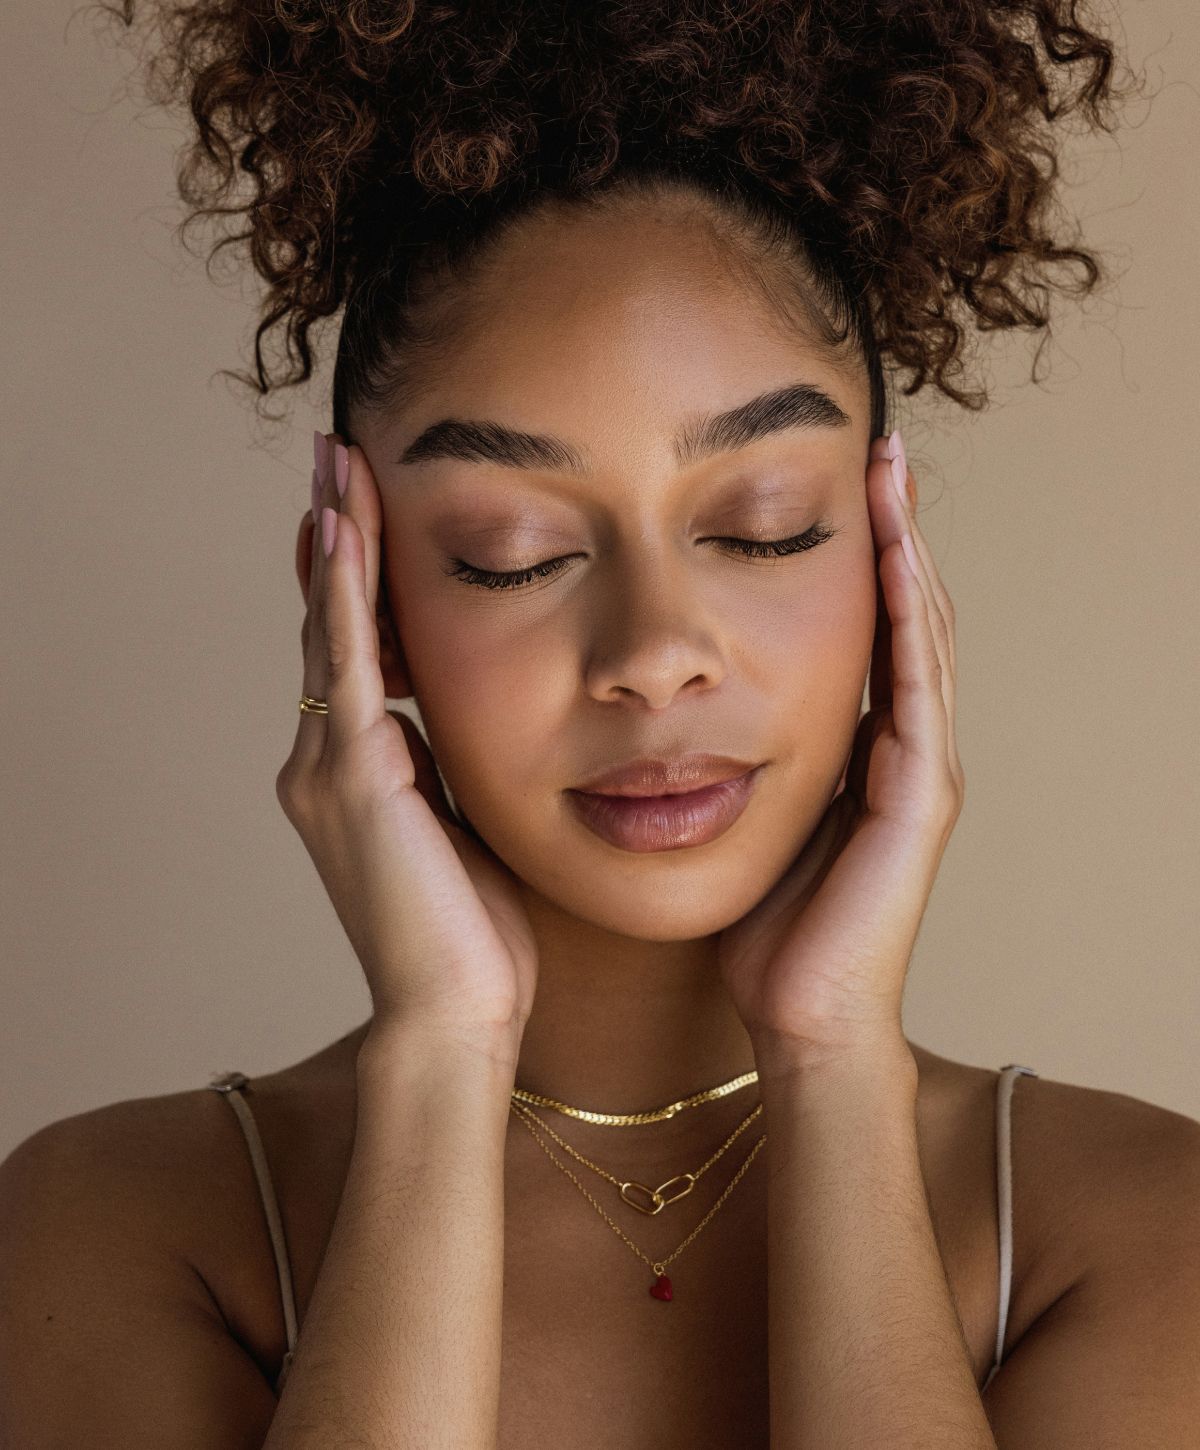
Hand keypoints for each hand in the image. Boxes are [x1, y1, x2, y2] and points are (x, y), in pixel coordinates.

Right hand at [275, 432, 538, 1053]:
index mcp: (358, 773)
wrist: (454, 1015)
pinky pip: (346, 667)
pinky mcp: (352, 778)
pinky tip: (343, 533)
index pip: (356, 653)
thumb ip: (455, 771)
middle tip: (336, 458)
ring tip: (334, 466)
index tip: (364, 511)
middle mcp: (327, 762)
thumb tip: (471, 724)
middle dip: (336, 540)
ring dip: (334, 544)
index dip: (358, 581)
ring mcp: (330, 769)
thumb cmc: (475, 938)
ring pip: (330, 631)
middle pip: (331, 626)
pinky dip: (343, 597)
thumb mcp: (469, 829)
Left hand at [715, 434, 963, 1063]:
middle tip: (879, 448)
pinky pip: (918, 687)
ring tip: (893, 475)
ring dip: (909, 550)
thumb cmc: (766, 927)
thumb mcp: (742, 815)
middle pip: (903, 614)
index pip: (865, 628)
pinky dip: (908, 618)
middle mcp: (902, 746)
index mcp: (861, 747)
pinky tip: (895, 557)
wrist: (800, 1017)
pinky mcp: (922, 797)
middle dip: (893, 529)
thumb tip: (665, 707)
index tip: (835, 480)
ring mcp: (921, 768)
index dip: (857, 554)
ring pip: (921, 634)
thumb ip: (730, 757)